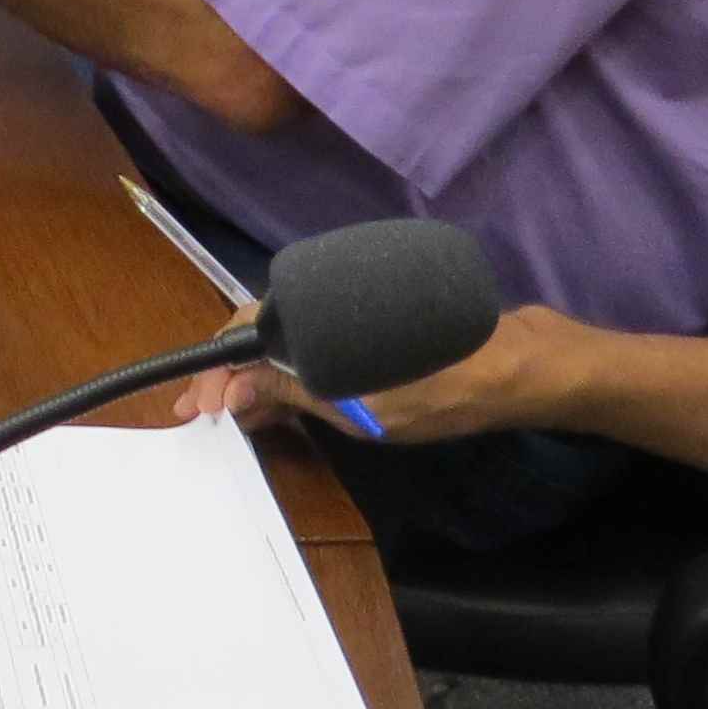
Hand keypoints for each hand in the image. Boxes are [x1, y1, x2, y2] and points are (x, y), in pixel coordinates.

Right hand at [172, 299, 582, 444]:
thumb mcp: (356, 405)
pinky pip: (310, 336)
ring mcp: (343, 305)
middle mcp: (323, 296)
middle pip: (255, 330)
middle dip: (227, 373)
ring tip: (240, 411)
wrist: (508, 368)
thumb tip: (231, 390)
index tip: (199, 407)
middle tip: (207, 412)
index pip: (240, 333)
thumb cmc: (437, 390)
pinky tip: (281, 396)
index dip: (214, 371)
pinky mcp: (362, 315)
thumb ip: (290, 392)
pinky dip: (287, 366)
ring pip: (281, 335)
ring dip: (255, 373)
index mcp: (313, 313)